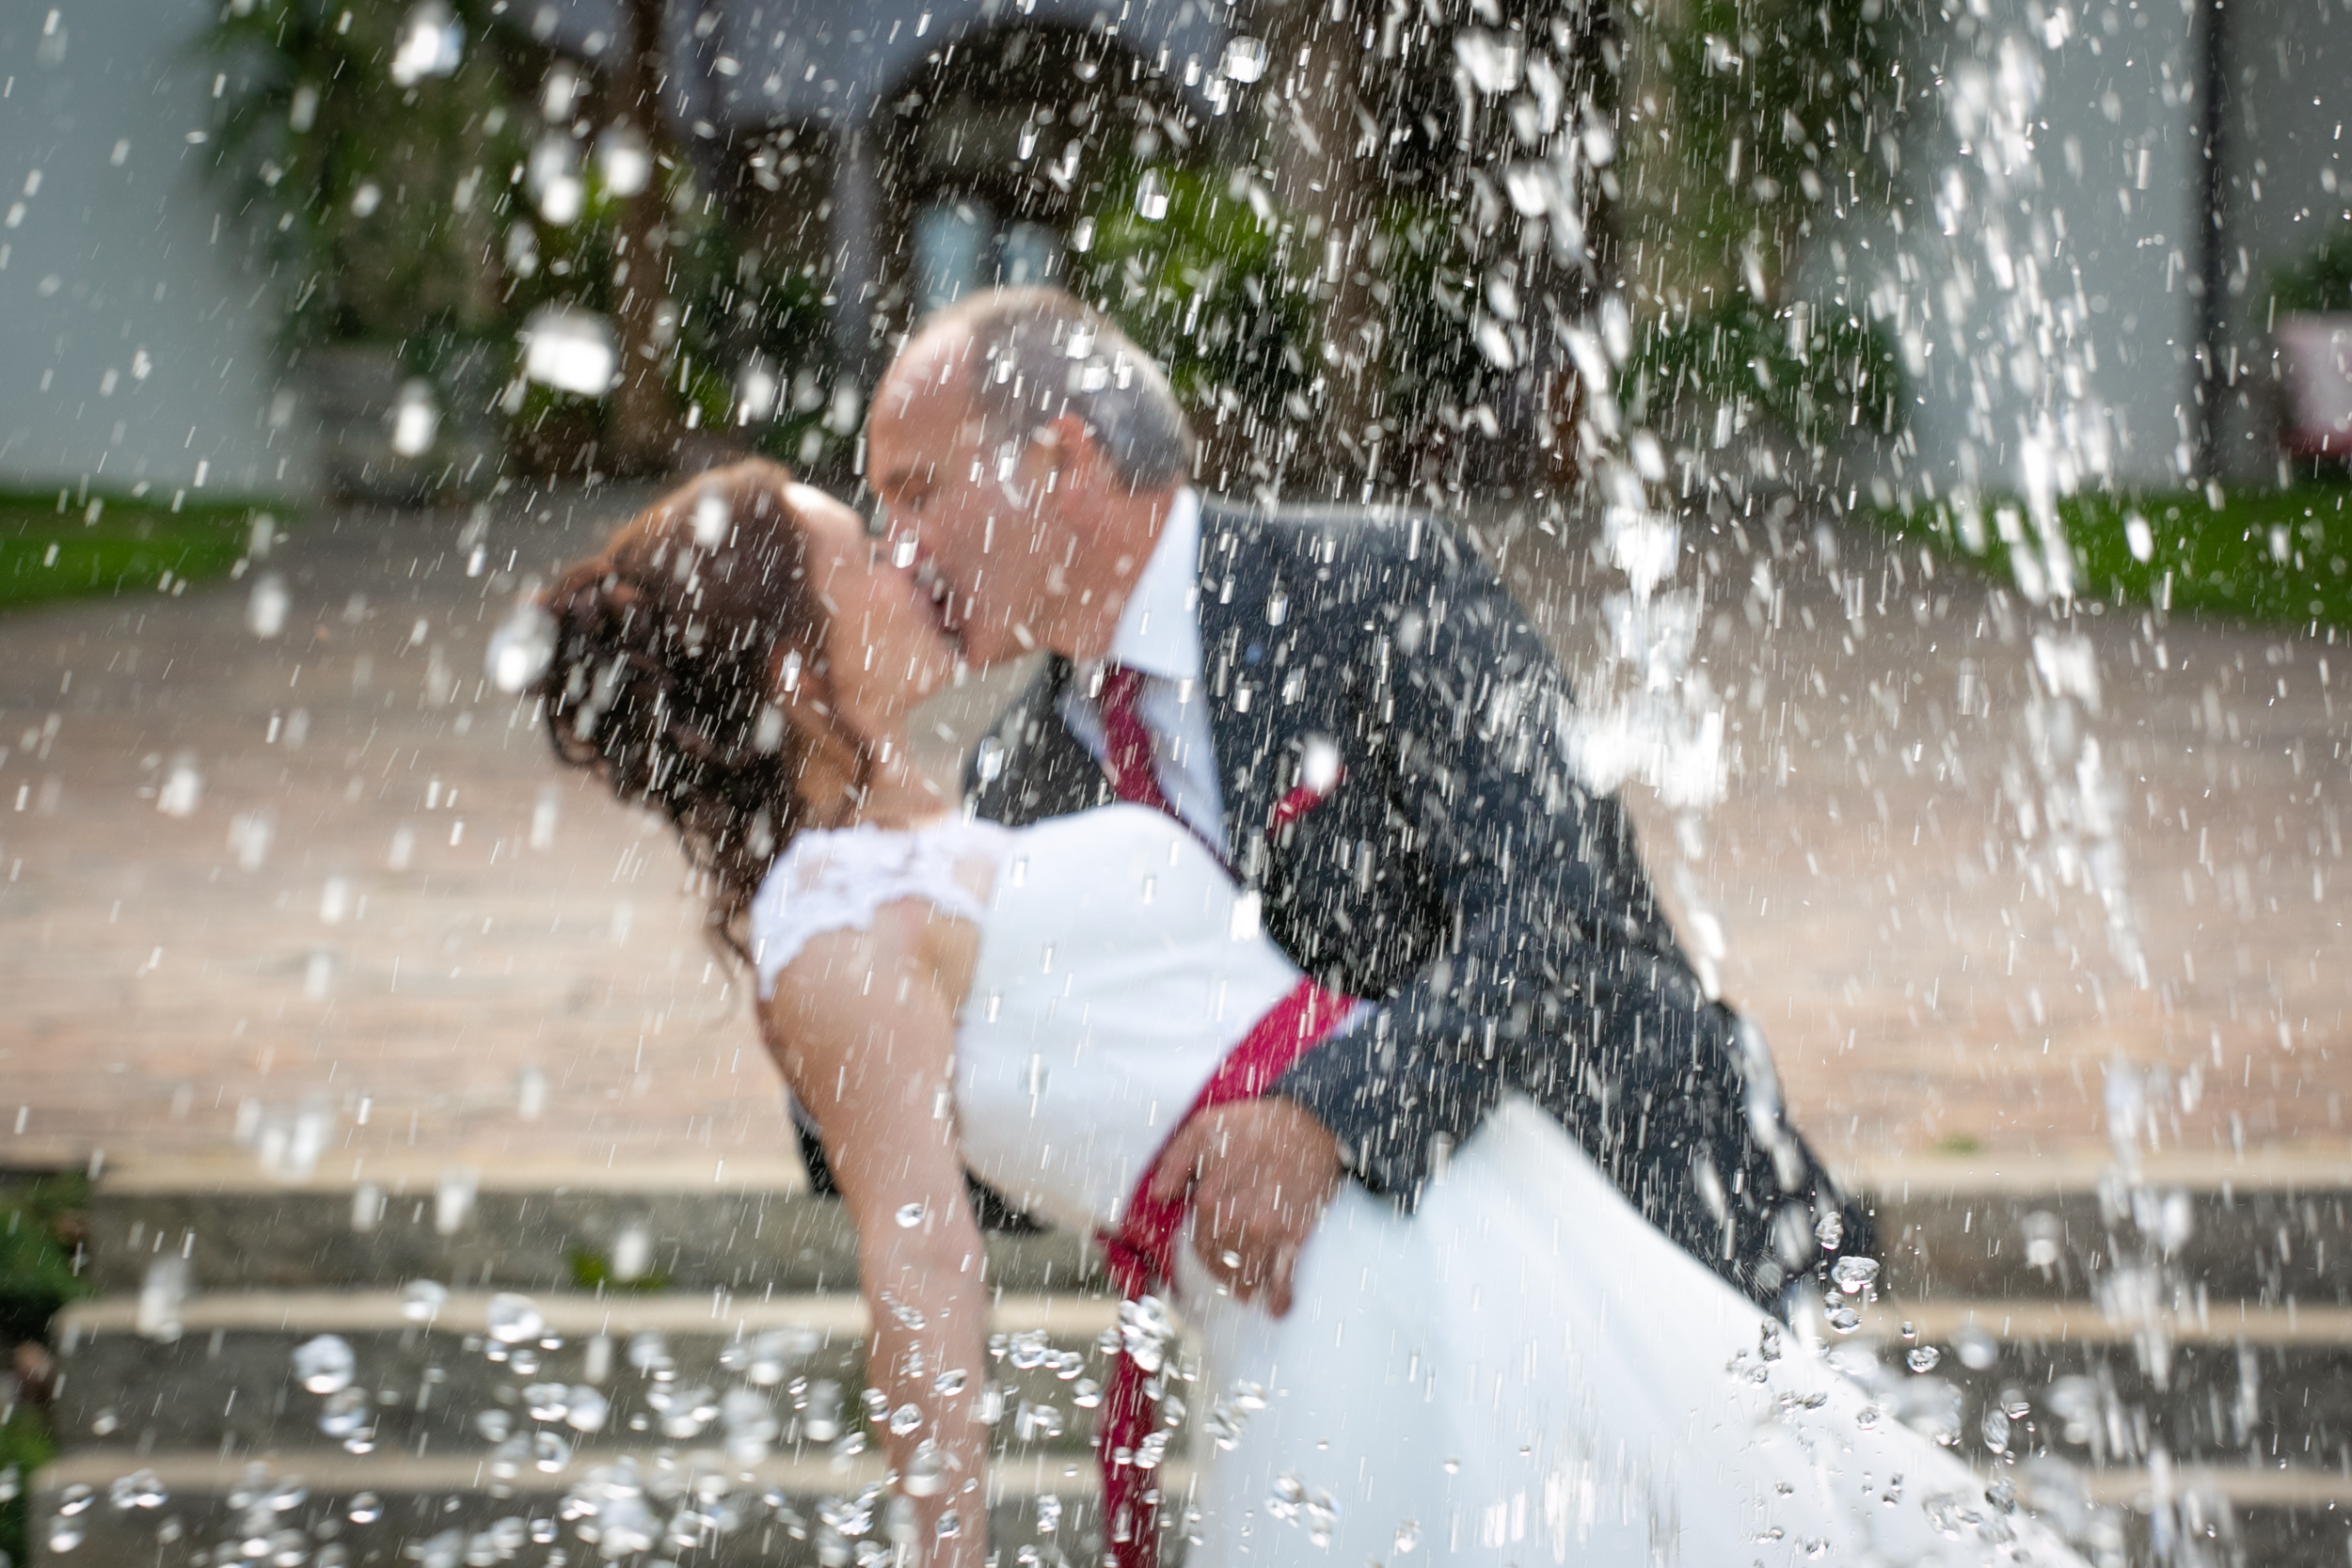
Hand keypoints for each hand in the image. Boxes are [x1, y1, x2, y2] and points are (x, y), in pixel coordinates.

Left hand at [1146, 1098, 1341, 1317]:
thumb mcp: (1203, 1129)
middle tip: (1227, 1278)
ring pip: (1247, 1274)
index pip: (1199, 1241)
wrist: (1311, 1122)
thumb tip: (1158, 1196)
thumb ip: (1174, 1162)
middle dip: (1222, 1273)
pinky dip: (1279, 1297)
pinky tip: (1277, 1308)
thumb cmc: (1254, 1124)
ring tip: (1245, 1293)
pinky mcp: (1296, 1234)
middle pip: (1221, 1262)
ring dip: (1245, 1287)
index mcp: (1209, 1196)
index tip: (1210, 1252)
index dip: (1203, 1249)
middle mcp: (1235, 1219)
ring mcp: (1267, 1230)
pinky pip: (1284, 1275)